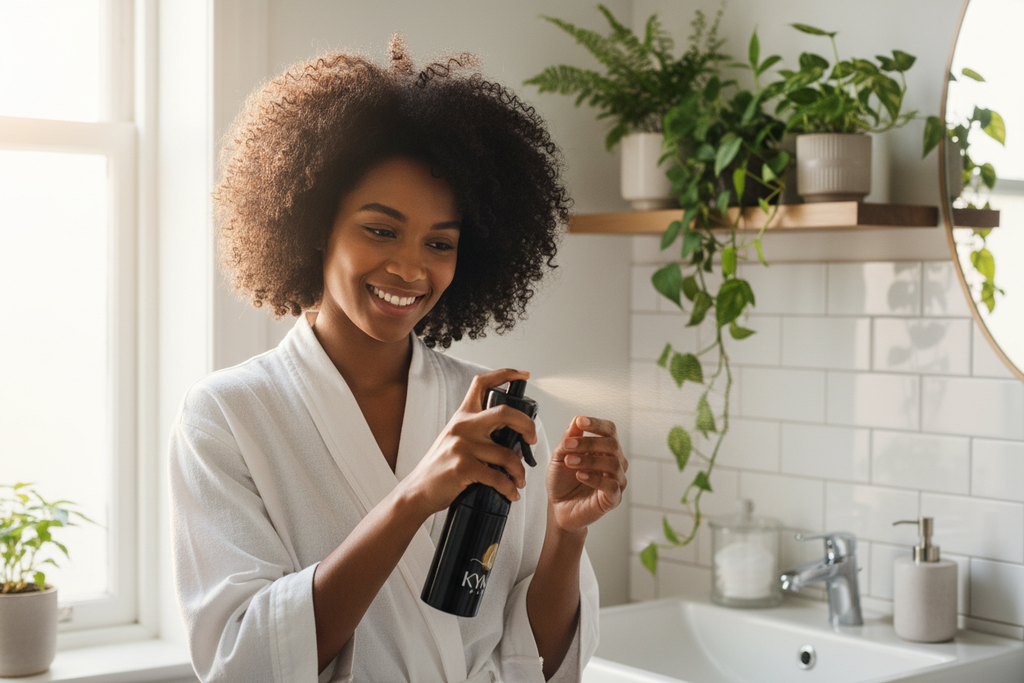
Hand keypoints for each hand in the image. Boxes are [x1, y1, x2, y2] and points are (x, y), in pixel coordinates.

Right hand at [398, 368, 537, 517]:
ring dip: (519, 471)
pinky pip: (498, 477)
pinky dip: (509, 488)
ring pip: (507, 454)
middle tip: (532, 439)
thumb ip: (479, 433)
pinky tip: (510, 493)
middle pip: (505, 412)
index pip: (482, 383)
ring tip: (520, 480)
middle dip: (527, 424)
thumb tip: (516, 441)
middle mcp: (463, 426)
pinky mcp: (463, 467)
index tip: (523, 376)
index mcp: (462, 416)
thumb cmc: (441, 467)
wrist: (418, 491)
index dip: (506, 374)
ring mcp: (463, 446)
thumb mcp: (455, 439)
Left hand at [547, 416, 627, 533]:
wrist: (558, 508)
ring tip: (569, 462)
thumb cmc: (562, 482)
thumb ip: (569, 439)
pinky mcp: (613, 498)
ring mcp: (617, 480)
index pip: (609, 430)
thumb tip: (576, 420)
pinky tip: (580, 476)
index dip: (597, 424)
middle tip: (568, 446)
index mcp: (604, 449)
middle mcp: (615, 462)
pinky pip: (611, 485)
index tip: (580, 421)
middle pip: (612, 444)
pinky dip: (595, 478)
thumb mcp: (560, 456)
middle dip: (588, 442)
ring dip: (588, 460)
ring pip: (612, 463)